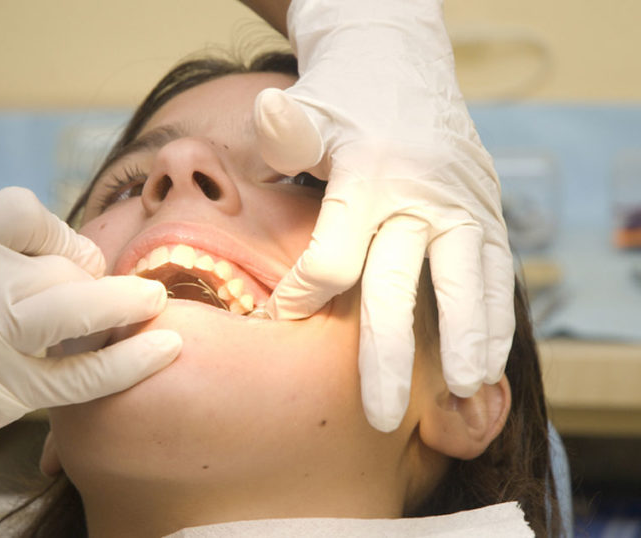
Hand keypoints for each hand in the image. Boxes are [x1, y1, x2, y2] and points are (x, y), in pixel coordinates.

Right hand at [0, 187, 180, 536]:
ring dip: (125, 304)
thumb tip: (30, 244)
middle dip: (87, 274)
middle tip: (94, 289)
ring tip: (153, 302)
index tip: (59, 249)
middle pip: (58, 261)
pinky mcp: (5, 394)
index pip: (21, 209)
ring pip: (79, 307)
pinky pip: (84, 374)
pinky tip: (165, 347)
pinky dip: (130, 361)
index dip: (53, 228)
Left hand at [255, 0, 513, 431]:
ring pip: (464, 285)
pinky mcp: (486, 213)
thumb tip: (268, 120)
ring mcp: (461, 206)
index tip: (281, 321)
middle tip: (379, 413)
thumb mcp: (309, 106)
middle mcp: (420, 194)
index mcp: (369, 173)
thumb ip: (287, 128)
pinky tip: (487, 363)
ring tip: (460, 396)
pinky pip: (497, 274)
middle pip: (400, 285)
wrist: (403, 66)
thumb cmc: (343, 98)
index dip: (305, 295)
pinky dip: (494, 319)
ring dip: (465, 343)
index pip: (336, 255)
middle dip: (388, 355)